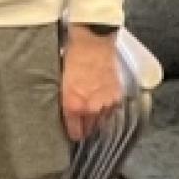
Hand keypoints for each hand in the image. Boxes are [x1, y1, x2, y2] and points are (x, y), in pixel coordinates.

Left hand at [62, 26, 122, 140]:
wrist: (92, 44)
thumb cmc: (71, 58)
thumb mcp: (60, 81)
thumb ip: (63, 99)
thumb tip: (63, 110)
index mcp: (73, 105)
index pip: (75, 131)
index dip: (73, 134)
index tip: (71, 135)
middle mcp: (91, 108)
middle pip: (90, 129)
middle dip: (85, 129)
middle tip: (81, 127)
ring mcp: (106, 103)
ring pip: (103, 122)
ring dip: (97, 121)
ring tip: (91, 118)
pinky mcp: (117, 96)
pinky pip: (112, 111)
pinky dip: (107, 110)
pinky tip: (101, 106)